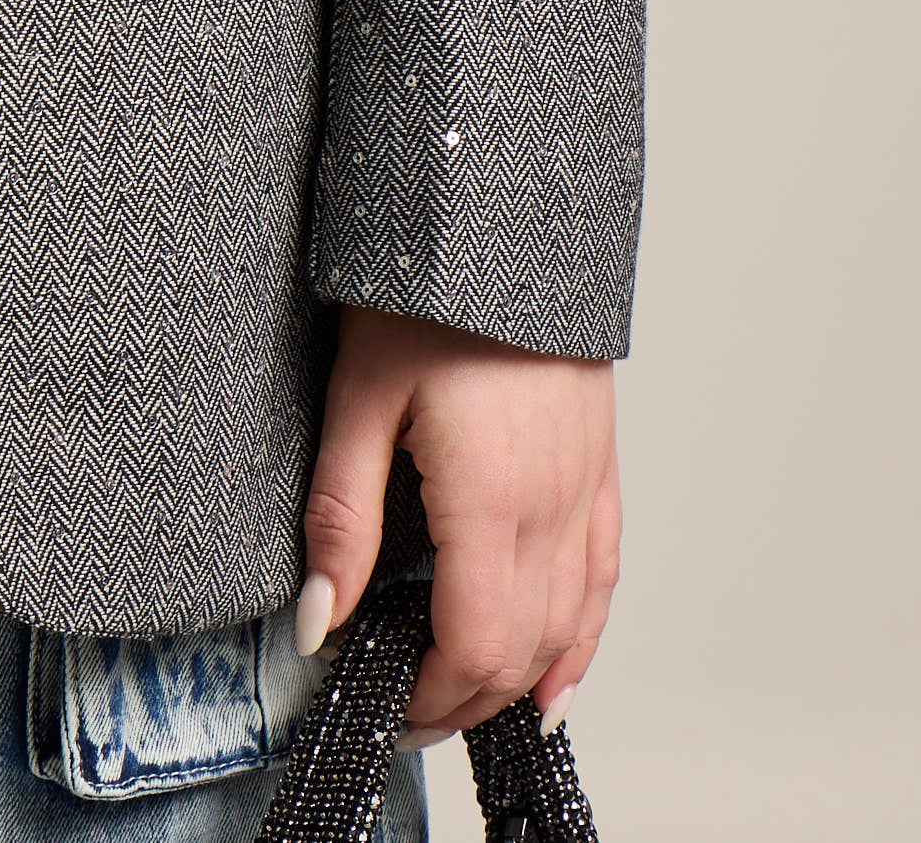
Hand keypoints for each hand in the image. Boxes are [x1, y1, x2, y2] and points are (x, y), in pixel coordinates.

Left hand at [299, 305, 619, 740]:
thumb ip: (338, 516)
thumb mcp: (358, 393)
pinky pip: (603, 577)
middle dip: (462, 700)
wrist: (498, 207)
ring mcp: (587, 486)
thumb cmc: (425, 289)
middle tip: (403, 712)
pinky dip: (581, 639)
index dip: (429, 697)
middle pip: (522, 652)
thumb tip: (318, 619)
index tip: (383, 707)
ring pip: (568, 625)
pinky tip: (557, 678)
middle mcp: (553, 504)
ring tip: (461, 704)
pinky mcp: (600, 463)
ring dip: (517, 681)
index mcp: (492, 497)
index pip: (473, 647)